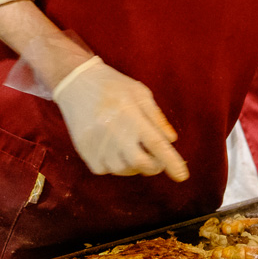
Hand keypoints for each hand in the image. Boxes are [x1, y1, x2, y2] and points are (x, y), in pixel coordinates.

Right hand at [52, 56, 188, 180]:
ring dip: (133, 165)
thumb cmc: (113, 86)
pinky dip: (113, 165)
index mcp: (131, 114)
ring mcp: (96, 142)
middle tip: (155, 160)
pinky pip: (104, 169)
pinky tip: (114, 150)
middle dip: (153, 166)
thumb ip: (157, 117)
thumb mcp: (140, 93)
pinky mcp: (83, 149)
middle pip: (140, 163)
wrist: (75, 82)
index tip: (182, 176)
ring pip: (122, 169)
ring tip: (131, 148)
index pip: (156, 144)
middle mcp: (113, 131)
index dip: (171, 162)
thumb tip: (172, 140)